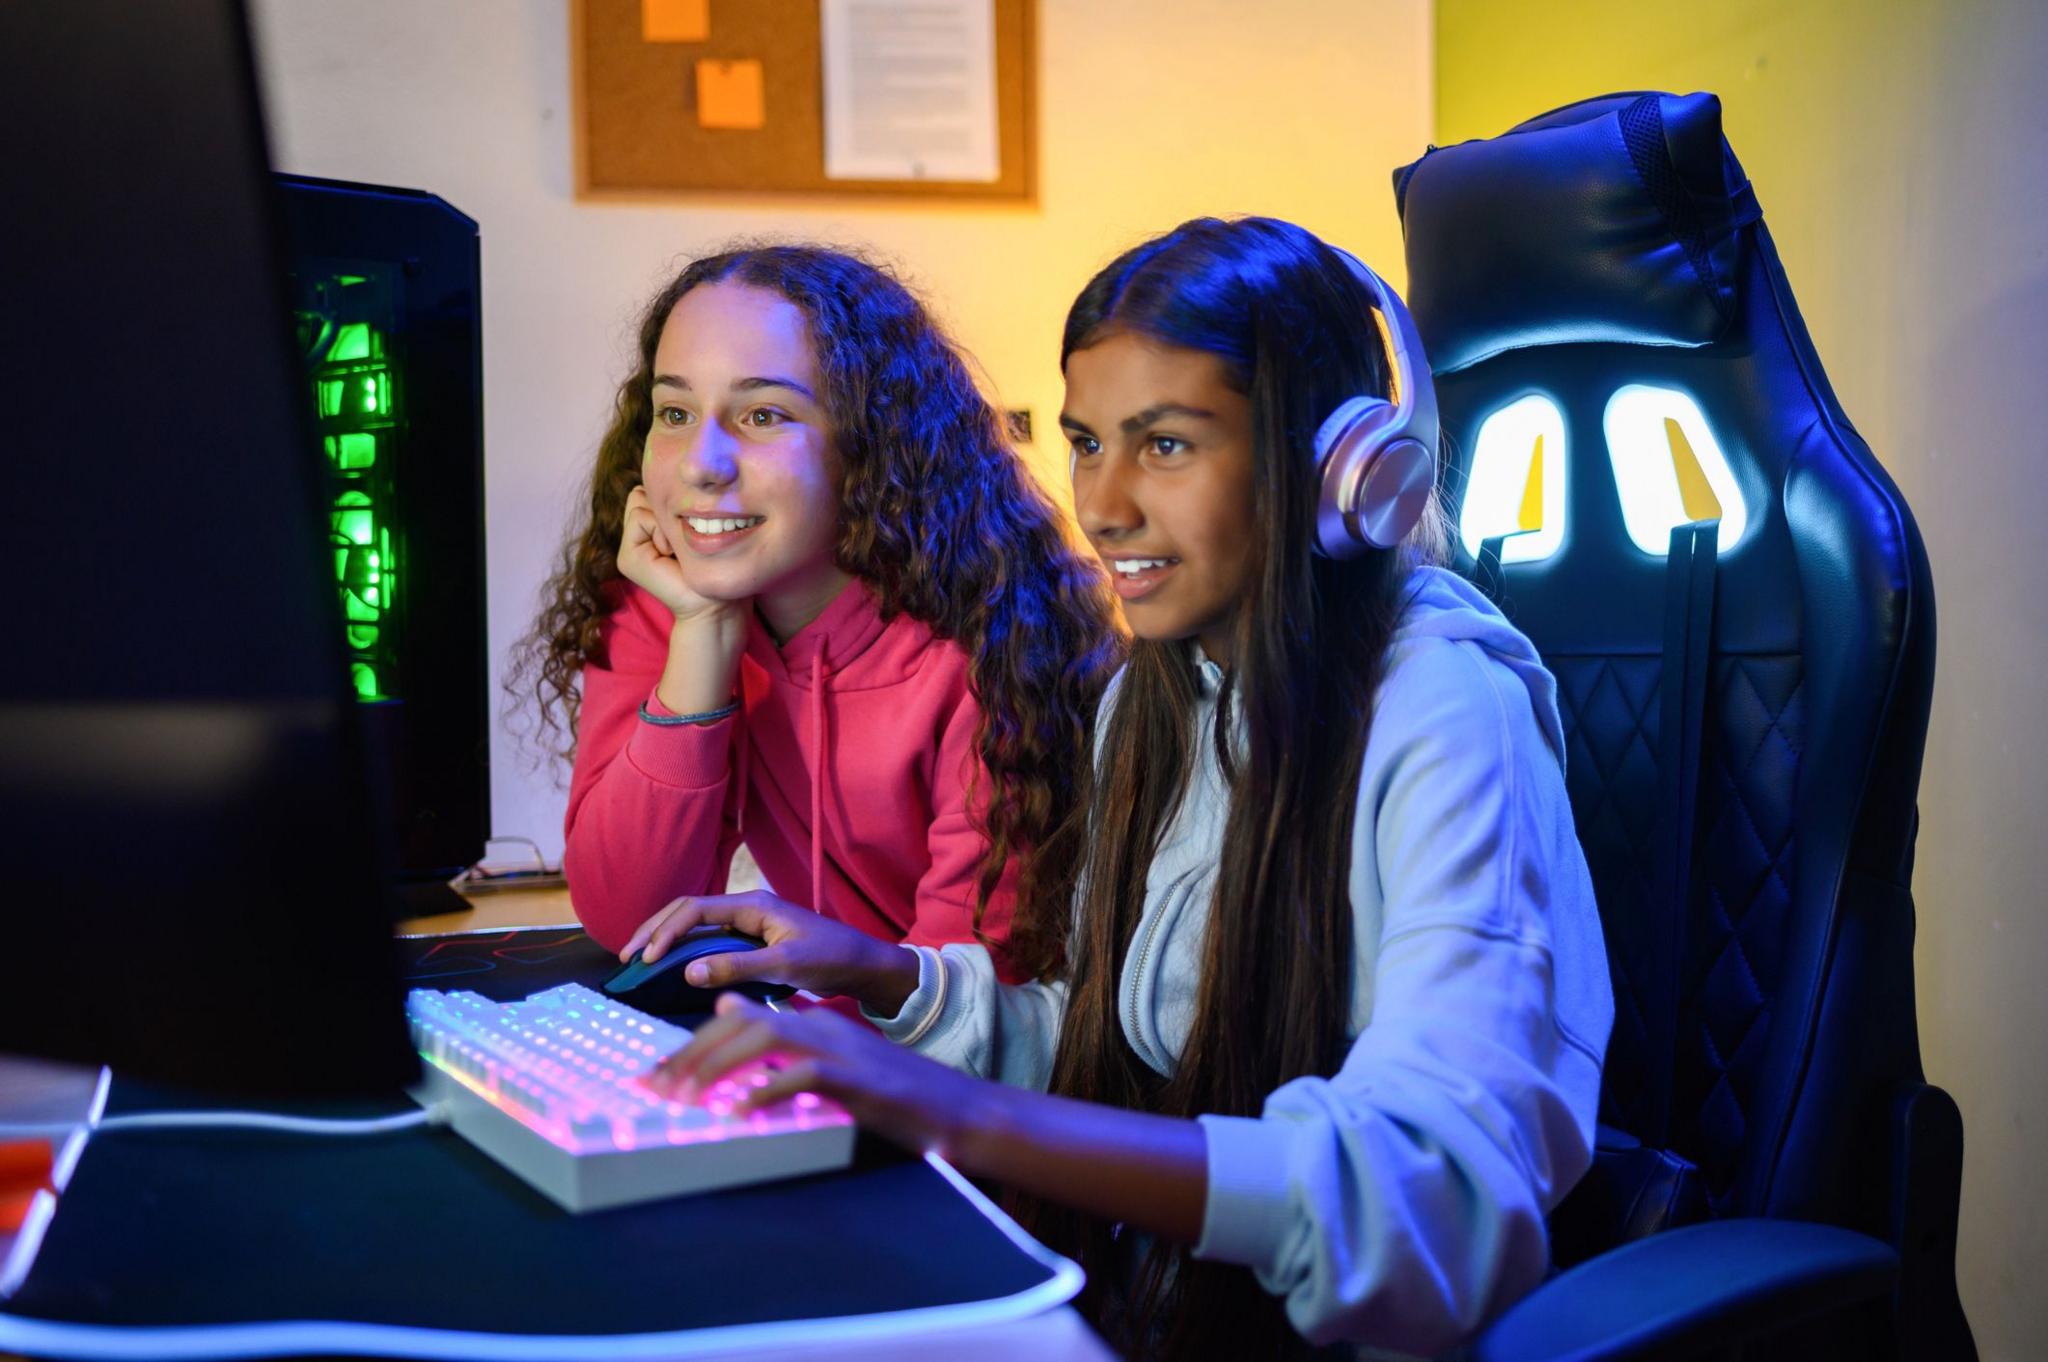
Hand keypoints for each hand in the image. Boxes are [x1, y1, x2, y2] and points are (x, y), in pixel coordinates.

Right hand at [617, 484, 732, 624]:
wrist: (717, 605)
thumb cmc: (719, 565)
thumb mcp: (702, 526)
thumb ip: (682, 503)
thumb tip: (683, 471)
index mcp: (654, 528)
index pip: (654, 489)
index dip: (676, 498)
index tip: (697, 528)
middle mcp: (638, 537)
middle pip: (644, 490)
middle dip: (668, 506)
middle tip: (686, 540)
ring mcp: (630, 548)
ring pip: (640, 499)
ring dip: (666, 519)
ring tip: (679, 548)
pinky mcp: (627, 558)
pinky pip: (640, 516)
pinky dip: (660, 529)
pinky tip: (671, 554)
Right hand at [619, 890, 919, 1012]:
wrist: (865, 966)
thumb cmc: (833, 960)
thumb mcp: (785, 965)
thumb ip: (737, 967)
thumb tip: (688, 972)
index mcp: (754, 905)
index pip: (695, 909)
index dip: (665, 932)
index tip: (644, 958)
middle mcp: (748, 909)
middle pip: (689, 911)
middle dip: (655, 930)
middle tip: (626, 955)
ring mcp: (750, 925)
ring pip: (697, 926)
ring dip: (667, 940)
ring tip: (639, 960)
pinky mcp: (754, 941)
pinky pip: (711, 941)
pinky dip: (687, 951)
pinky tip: (673, 968)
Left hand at [651, 994, 996, 1156]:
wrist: (953, 1108)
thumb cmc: (889, 1093)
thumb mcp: (830, 1062)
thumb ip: (783, 1040)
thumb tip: (729, 1012)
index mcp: (812, 1021)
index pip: (740, 1020)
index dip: (693, 1044)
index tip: (657, 1074)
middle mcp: (820, 1025)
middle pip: (743, 1025)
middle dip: (692, 1054)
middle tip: (655, 1087)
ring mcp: (839, 1049)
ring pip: (764, 1040)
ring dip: (717, 1069)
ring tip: (683, 1098)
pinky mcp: (855, 1078)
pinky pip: (800, 1077)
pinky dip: (765, 1094)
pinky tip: (738, 1116)